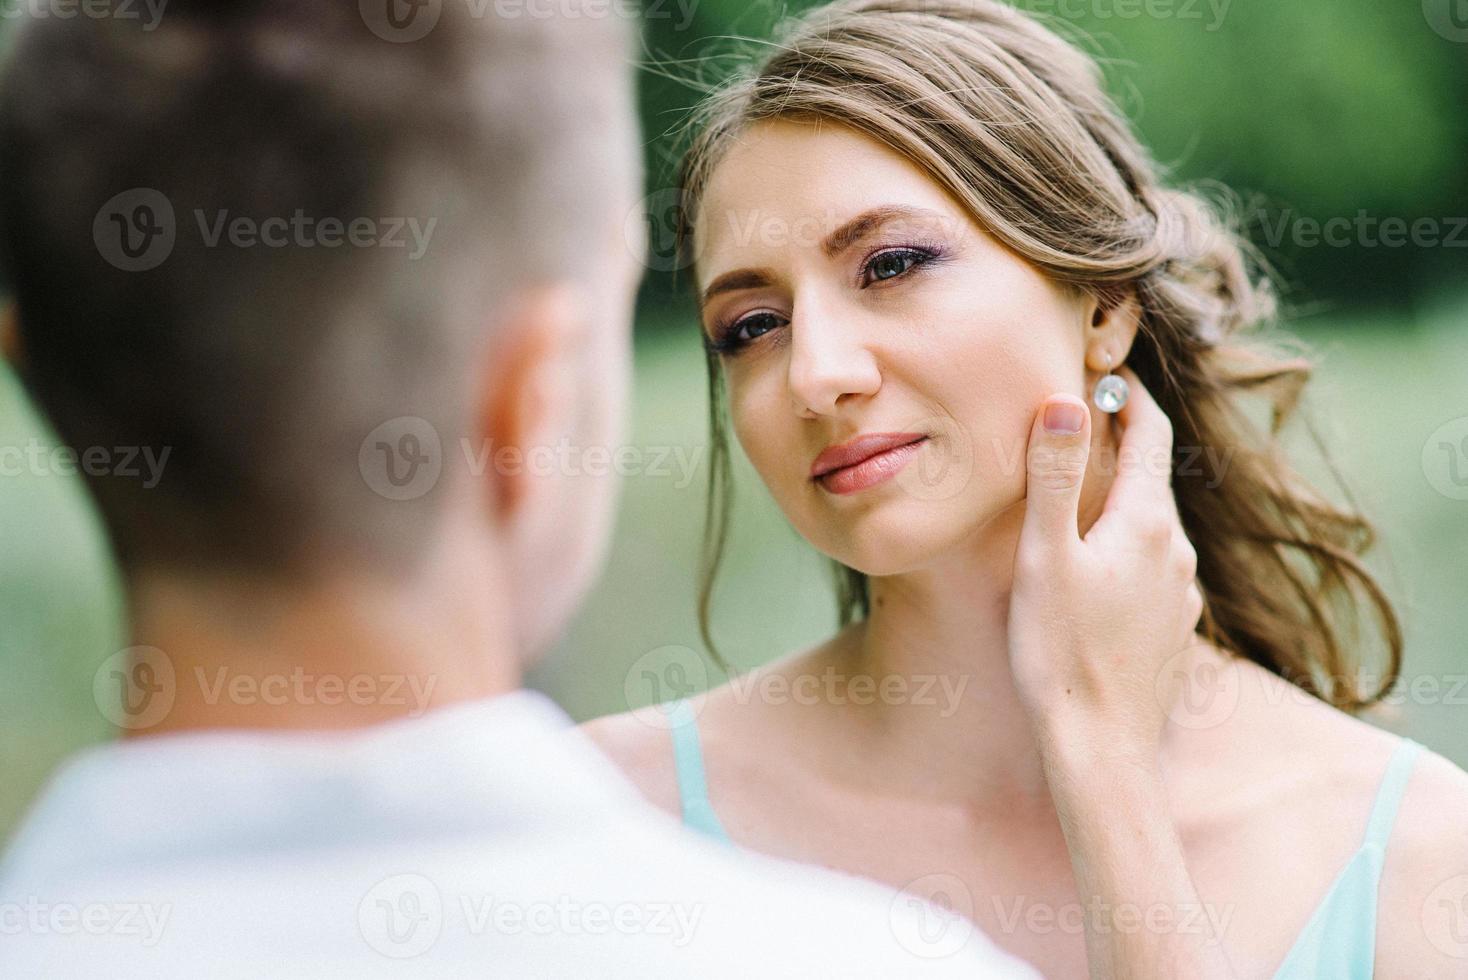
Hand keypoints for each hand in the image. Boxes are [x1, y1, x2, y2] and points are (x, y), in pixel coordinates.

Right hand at [1007, 365, 1203, 762]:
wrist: (1102, 746)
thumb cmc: (1060, 651)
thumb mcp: (1044, 557)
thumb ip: (1055, 477)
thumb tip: (1066, 402)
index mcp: (1146, 523)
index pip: (1149, 434)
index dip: (1128, 397)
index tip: (1105, 373)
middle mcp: (1176, 550)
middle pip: (1151, 477)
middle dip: (1118, 446)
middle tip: (1076, 426)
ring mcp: (1180, 591)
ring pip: (1151, 525)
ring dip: (1119, 502)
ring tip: (1075, 501)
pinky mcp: (1174, 627)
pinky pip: (1152, 568)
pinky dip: (1124, 549)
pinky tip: (1091, 572)